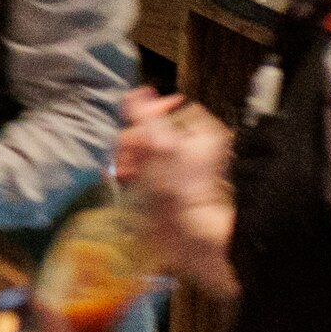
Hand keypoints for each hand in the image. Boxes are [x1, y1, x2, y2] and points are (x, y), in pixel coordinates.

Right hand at [114, 89, 237, 294]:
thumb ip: (148, 117)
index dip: (150, 115)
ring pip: (142, 145)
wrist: (190, 240)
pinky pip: (140, 164)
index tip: (139, 130)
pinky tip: (127, 179)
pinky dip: (130, 169)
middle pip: (151, 126)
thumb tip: (139, 92)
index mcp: (203, 132)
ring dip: (129, 155)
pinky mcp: (164, 184)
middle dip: (134, 140)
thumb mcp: (163, 148)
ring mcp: (177, 166)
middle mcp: (192, 146)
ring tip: (127, 173)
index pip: (169, 107)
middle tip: (129, 157)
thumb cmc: (182, 192)